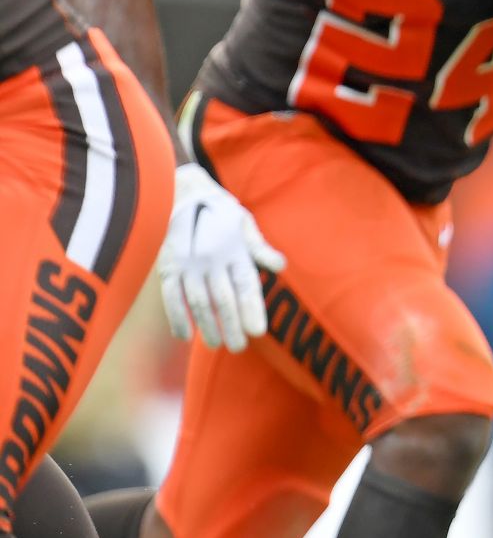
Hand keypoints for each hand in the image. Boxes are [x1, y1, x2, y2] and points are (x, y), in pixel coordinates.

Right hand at [159, 163, 286, 352]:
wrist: (182, 190)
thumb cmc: (220, 211)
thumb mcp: (244, 223)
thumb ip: (259, 248)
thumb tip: (280, 265)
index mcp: (235, 250)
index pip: (246, 286)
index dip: (252, 310)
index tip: (258, 332)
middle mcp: (212, 258)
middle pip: (223, 300)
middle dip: (231, 325)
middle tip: (238, 347)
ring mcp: (188, 263)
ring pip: (198, 302)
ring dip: (207, 326)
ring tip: (216, 345)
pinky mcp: (168, 266)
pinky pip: (171, 296)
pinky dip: (177, 317)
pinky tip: (184, 336)